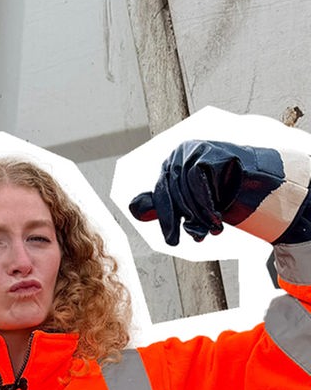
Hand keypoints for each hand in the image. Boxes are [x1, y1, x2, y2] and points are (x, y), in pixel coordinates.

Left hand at [130, 140, 310, 246]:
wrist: (255, 179)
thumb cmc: (219, 191)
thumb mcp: (189, 201)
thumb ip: (163, 205)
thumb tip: (134, 209)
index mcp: (170, 165)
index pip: (162, 196)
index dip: (169, 220)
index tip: (173, 240)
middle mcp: (178, 154)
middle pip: (172, 193)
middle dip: (185, 220)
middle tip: (194, 238)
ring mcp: (193, 150)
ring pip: (185, 190)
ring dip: (200, 214)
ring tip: (212, 228)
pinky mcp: (207, 151)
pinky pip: (198, 180)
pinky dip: (206, 202)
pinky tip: (215, 216)